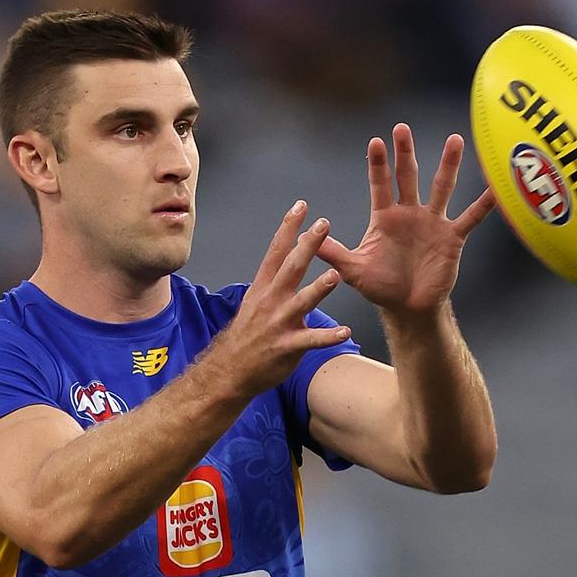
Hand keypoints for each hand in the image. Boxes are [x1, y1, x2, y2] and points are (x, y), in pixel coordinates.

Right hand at [215, 200, 350, 395]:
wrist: (231, 370)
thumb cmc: (248, 335)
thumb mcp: (255, 302)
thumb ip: (274, 283)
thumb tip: (287, 261)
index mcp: (263, 287)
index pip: (276, 251)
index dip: (289, 228)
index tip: (301, 207)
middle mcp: (271, 301)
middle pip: (291, 268)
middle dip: (307, 246)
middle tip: (323, 225)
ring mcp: (279, 323)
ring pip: (302, 302)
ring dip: (318, 289)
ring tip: (335, 277)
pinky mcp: (287, 346)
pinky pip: (311, 341)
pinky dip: (328, 337)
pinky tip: (345, 332)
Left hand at [317, 123, 495, 316]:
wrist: (409, 308)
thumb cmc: (380, 287)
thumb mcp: (352, 269)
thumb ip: (333, 251)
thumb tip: (306, 235)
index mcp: (385, 217)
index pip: (380, 184)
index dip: (378, 164)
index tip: (375, 142)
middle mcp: (410, 213)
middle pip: (408, 176)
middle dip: (405, 152)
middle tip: (402, 128)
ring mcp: (433, 223)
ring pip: (442, 187)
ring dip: (449, 164)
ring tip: (456, 139)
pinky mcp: (452, 238)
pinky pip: (470, 217)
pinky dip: (484, 204)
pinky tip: (496, 189)